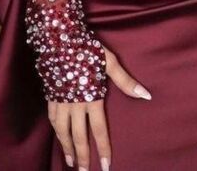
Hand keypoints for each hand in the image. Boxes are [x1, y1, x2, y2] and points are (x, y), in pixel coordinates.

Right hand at [48, 43, 151, 170]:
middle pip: (79, 136)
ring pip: (63, 132)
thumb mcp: (109, 62)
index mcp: (92, 97)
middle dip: (84, 156)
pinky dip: (56, 132)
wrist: (59, 38)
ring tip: (71, 163)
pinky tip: (59, 137)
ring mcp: (61, 101)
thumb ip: (125, 81)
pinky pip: (53, 120)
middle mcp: (75, 103)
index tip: (106, 165)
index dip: (103, 148)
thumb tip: (146, 95)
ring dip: (67, 148)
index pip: (99, 129)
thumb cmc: (87, 48)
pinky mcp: (51, 96)